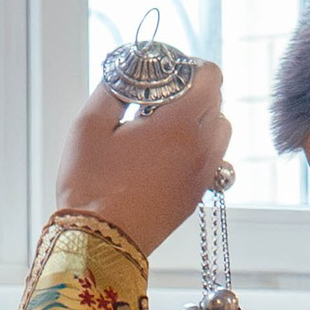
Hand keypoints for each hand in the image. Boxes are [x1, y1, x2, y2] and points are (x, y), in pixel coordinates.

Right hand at [51, 66, 232, 257]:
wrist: (101, 242)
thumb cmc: (90, 184)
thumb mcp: (89, 125)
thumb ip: (113, 89)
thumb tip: (127, 71)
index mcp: (179, 124)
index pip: (211, 78)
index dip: (191, 67)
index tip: (165, 73)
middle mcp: (201, 147)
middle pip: (217, 102)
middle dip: (193, 93)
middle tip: (158, 100)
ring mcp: (203, 174)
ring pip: (220, 132)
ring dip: (200, 121)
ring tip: (164, 129)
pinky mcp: (197, 195)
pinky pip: (212, 160)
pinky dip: (197, 148)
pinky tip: (165, 156)